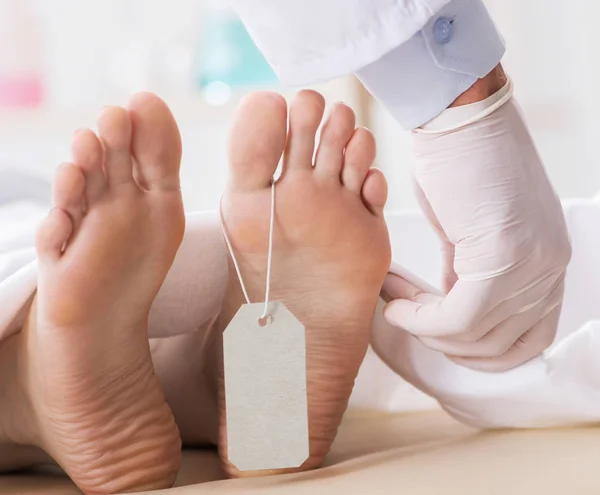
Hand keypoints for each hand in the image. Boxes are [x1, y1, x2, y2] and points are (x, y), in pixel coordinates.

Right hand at [383, 92, 570, 371]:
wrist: (457, 112)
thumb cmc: (458, 159)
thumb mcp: (469, 230)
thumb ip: (468, 273)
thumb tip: (446, 306)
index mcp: (546, 260)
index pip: (528, 339)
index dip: (478, 352)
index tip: (436, 336)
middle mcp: (548, 268)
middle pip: (502, 348)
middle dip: (447, 346)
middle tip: (409, 320)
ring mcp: (530, 265)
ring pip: (476, 337)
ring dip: (425, 330)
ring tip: (395, 303)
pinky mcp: (502, 258)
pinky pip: (457, 319)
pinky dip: (420, 320)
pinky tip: (395, 303)